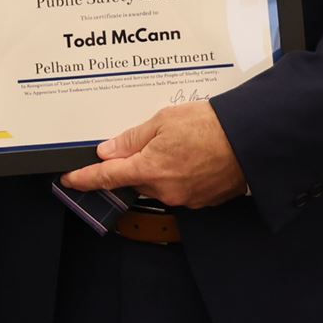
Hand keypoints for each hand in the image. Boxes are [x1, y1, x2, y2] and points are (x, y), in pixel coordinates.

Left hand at [56, 100, 245, 207]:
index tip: (71, 180)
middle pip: (135, 179)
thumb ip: (132, 139)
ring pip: (158, 184)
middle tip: (155, 141)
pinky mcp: (202, 201)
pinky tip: (194, 157)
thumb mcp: (164, 121)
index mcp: (149, 169)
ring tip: (182, 145)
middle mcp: (164, 190)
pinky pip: (179, 189)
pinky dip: (180, 175)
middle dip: (138, 163)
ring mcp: (184, 198)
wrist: (251, 139)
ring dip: (161, 168)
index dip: (85, 179)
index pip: (107, 177)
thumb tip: (109, 151)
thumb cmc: (211, 126)